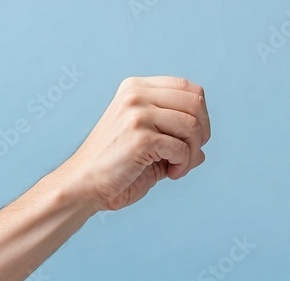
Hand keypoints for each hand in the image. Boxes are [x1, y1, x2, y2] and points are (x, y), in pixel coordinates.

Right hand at [60, 76, 210, 211]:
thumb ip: (177, 138)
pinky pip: (182, 148)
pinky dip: (183, 165)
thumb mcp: (149, 143)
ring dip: (193, 153)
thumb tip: (203, 151)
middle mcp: (135, 94)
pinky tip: (171, 174)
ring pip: (192, 125)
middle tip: (189, 156)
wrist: (85, 184)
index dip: (202, 116)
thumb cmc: (117, 167)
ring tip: (178, 167)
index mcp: (136, 87)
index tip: (191, 140)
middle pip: (196, 103)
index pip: (189, 88)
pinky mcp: (140, 136)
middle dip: (202, 134)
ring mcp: (136, 113)